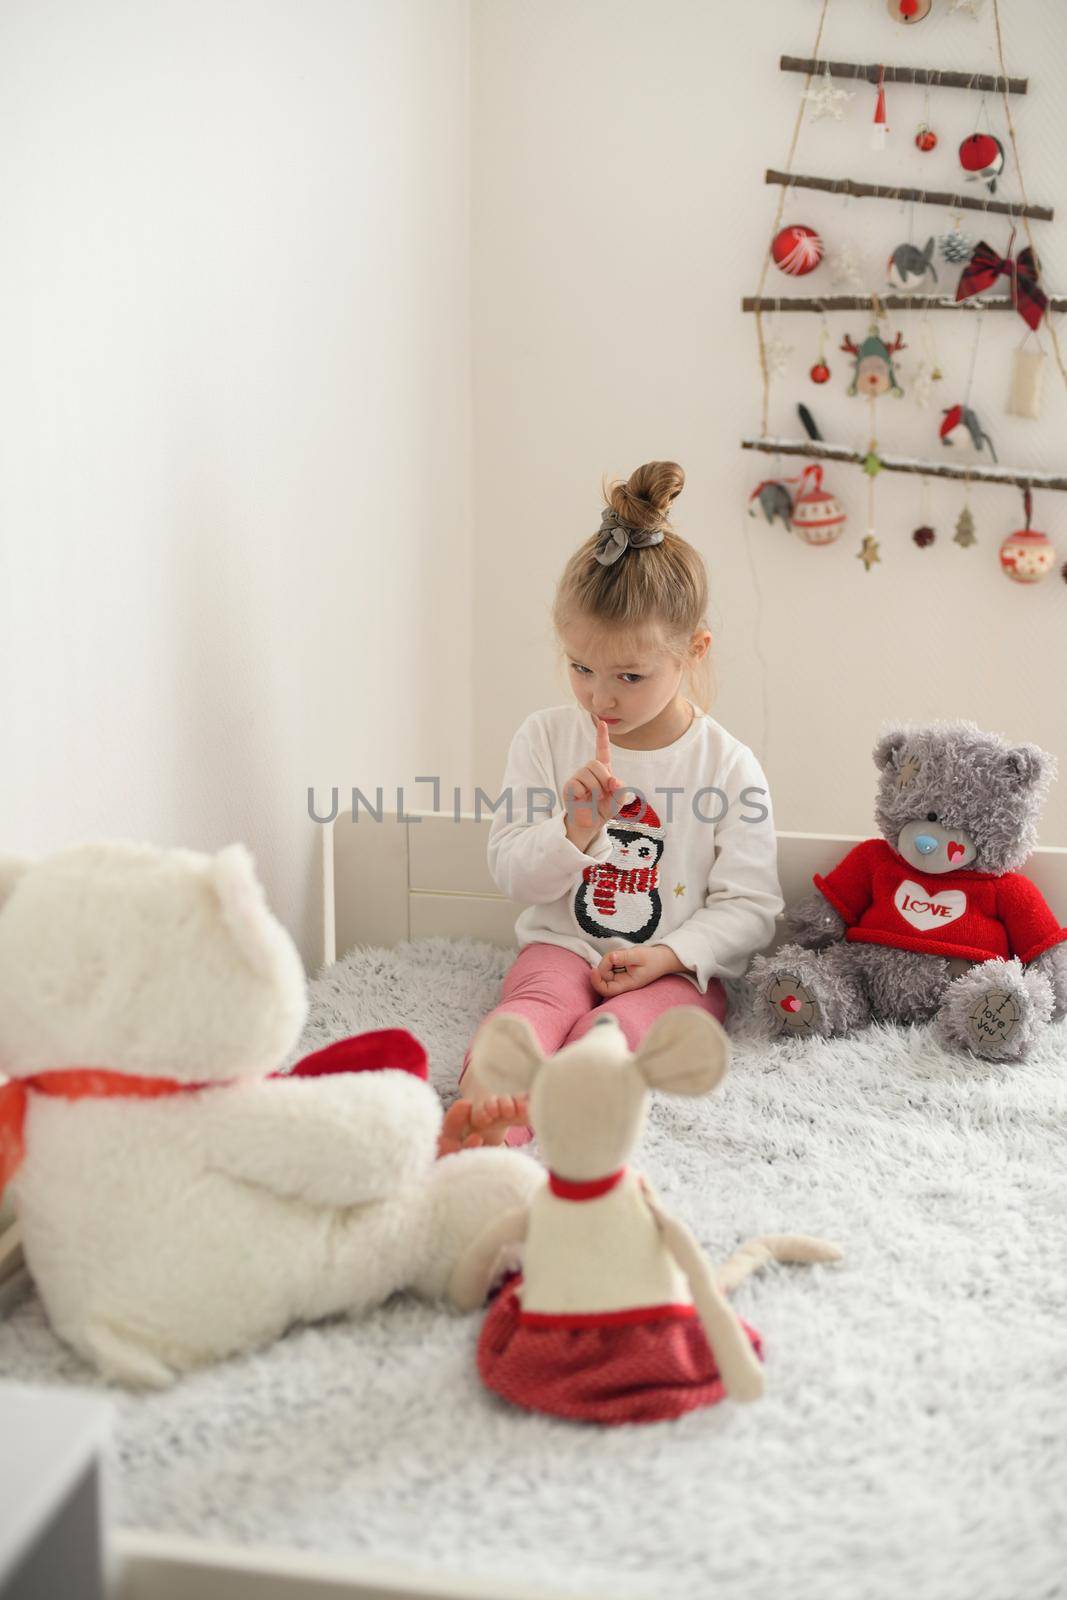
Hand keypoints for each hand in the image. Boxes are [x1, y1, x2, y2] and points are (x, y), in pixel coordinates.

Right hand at [563, 718, 626, 851]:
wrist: (590, 825)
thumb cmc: (603, 810)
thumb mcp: (619, 800)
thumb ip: (621, 789)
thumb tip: (613, 782)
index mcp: (602, 772)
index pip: (602, 751)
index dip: (601, 737)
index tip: (602, 722)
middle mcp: (588, 772)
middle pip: (596, 763)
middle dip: (604, 778)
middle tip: (604, 793)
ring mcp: (577, 778)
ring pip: (588, 773)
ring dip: (596, 788)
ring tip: (594, 798)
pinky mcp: (569, 787)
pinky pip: (578, 783)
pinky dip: (586, 793)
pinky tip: (583, 799)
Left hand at [590, 944, 689, 997]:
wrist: (663, 958)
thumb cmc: (653, 959)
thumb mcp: (639, 956)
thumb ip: (625, 957)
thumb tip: (611, 957)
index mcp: (626, 984)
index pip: (605, 989)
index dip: (596, 982)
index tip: (594, 970)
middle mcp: (621, 982)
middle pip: (602, 976)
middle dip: (605, 964)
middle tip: (616, 955)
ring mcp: (619, 976)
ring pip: (605, 968)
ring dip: (610, 959)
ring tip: (625, 954)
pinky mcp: (619, 969)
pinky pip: (609, 963)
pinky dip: (613, 957)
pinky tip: (623, 955)